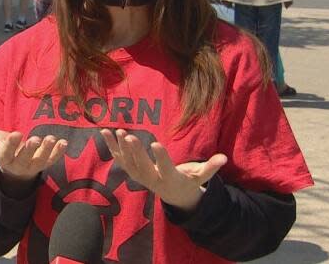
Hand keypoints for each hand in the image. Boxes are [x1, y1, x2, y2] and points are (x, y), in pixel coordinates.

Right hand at [0, 117, 66, 182]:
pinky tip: (63, 142)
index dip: (10, 144)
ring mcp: (33, 166)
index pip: (6, 153)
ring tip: (51, 139)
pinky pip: (52, 160)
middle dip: (29, 150)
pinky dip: (58, 152)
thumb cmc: (3, 149)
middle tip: (35, 139)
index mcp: (4, 158)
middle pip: (24, 159)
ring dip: (46, 151)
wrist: (15, 169)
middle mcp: (18, 164)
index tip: (16, 134)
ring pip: (40, 161)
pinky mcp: (44, 164)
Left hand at [101, 129, 226, 211]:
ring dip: (121, 148)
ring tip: (118, 131)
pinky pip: (120, 159)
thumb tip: (224, 158)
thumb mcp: (200, 176)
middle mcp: (152, 178)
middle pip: (142, 166)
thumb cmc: (188, 181)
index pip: (165, 167)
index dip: (160, 157)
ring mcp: (140, 176)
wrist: (173, 196)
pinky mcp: (132, 171)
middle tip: (129, 137)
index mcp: (169, 178)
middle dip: (135, 152)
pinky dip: (111, 147)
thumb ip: (210, 168)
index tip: (155, 143)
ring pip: (128, 163)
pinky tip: (105, 132)